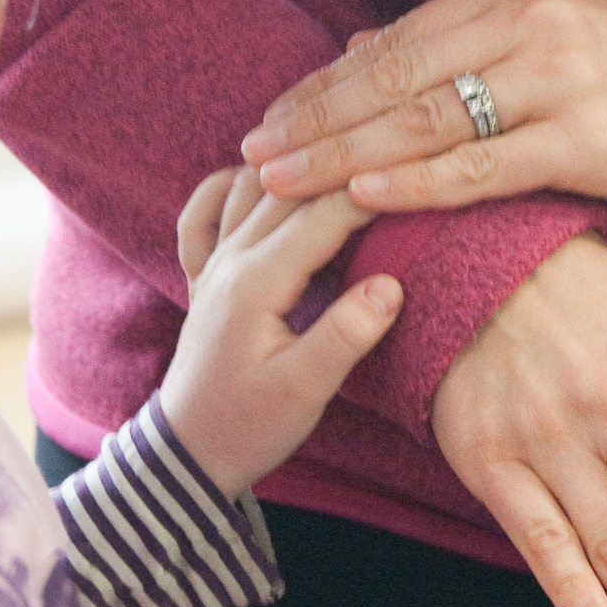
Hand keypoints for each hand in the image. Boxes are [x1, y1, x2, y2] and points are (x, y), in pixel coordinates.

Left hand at [160, 167, 402, 497]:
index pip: (325, 215)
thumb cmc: (248, 426)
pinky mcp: (203, 278)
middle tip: (393, 153)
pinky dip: (225, 187)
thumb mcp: (305, 390)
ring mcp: (212, 265)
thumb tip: (392, 283)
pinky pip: (202, 213)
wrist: (188, 454)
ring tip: (342, 157)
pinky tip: (253, 180)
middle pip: (290, 189)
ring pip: (249, 188)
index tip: (419, 172)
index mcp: (258, 282)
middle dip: (341, 166)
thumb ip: (347, 333)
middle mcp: (231, 260)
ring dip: (292, 166)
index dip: (374, 190)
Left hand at [238, 0, 606, 211]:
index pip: (398, 40)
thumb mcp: (563, 26)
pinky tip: (363, 194)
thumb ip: (469, 37)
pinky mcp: (584, 139)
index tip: (274, 115)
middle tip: (252, 151)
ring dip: (342, 154)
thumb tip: (368, 44)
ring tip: (282, 180)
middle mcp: (529, 20)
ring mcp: (556, 78)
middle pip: (394, 76)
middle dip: (316, 118)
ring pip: (424, 121)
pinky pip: (481, 165)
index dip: (327, 82)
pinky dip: (416, 181)